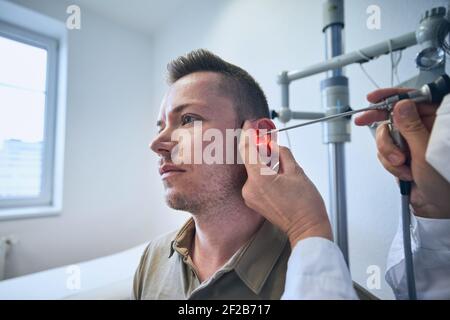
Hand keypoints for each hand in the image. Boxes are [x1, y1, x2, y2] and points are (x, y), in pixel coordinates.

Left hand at [238, 120, 331, 247]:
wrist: (307, 228)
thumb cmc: (305, 205)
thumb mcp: (297, 172)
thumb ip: (282, 153)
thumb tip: (274, 145)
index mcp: (259, 179)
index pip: (248, 150)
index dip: (248, 134)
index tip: (249, 124)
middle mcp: (250, 188)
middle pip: (250, 159)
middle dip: (258, 147)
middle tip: (267, 136)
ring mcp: (250, 196)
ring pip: (253, 169)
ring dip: (262, 160)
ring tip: (277, 157)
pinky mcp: (253, 201)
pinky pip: (255, 180)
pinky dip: (262, 171)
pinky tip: (275, 169)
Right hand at [355, 88, 449, 218]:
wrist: (438, 207)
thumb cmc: (446, 181)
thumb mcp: (426, 151)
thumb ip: (411, 127)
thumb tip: (400, 106)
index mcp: (435, 121)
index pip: (411, 99)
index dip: (391, 96)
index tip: (374, 98)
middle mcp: (423, 129)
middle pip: (392, 118)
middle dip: (383, 129)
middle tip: (364, 120)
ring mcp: (411, 143)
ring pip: (385, 137)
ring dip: (388, 152)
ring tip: (402, 164)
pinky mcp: (402, 156)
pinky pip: (384, 153)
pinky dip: (389, 163)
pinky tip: (403, 171)